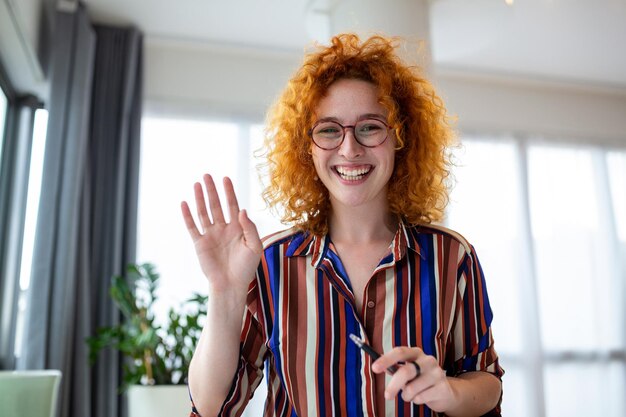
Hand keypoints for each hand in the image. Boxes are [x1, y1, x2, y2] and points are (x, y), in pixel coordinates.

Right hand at [181, 174, 262, 295]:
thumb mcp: (254, 246)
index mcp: (237, 228)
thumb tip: (242, 210)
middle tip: (207, 175)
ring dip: (200, 198)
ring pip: (204, 212)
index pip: (232, 205)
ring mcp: (210, 235)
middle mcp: (223, 229)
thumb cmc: (246, 268)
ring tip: (197, 184)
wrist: (231, 285)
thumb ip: (250, 228)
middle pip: (216, 205)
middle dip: (212, 190)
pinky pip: (192, 227)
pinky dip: (188, 215)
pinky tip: (184, 203)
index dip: (229, 192)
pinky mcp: (200, 244)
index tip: (225, 178)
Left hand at [371, 347, 458, 412]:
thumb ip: (394, 368)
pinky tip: (422, 397)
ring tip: (411, 395)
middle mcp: (427, 360)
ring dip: (407, 395)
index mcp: (416, 353)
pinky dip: (416, 400)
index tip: (374, 368)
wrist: (444, 392)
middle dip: (393, 385)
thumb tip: (378, 365)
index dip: (386, 360)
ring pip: (412, 388)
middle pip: (406, 371)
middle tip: (387, 396)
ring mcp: (437, 373)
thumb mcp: (407, 371)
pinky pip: (421, 398)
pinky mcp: (442, 387)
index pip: (400, 352)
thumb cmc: (420, 380)